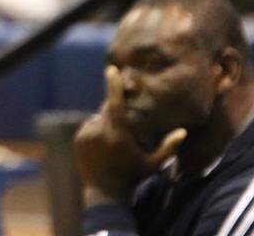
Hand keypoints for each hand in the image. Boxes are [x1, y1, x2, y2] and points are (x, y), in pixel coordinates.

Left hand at [73, 65, 185, 202]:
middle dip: (116, 113)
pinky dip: (96, 131)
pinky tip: (103, 148)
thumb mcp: (153, 164)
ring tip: (113, 146)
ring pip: (98, 120)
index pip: (115, 103)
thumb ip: (168, 147)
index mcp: (118, 134)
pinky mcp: (77, 138)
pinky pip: (89, 127)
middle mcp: (99, 130)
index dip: (113, 85)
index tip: (111, 69)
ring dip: (106, 125)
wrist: (105, 192)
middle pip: (107, 110)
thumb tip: (183, 131)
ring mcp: (85, 134)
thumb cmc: (133, 177)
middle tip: (124, 130)